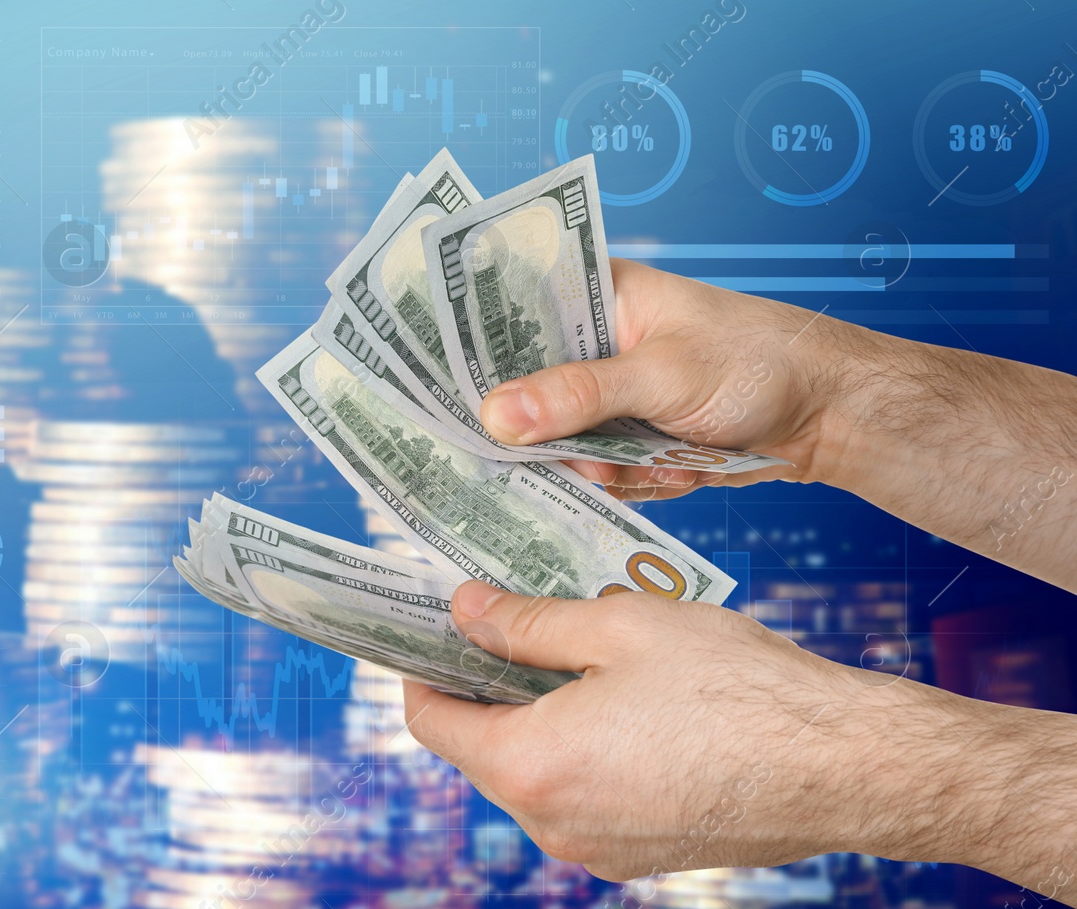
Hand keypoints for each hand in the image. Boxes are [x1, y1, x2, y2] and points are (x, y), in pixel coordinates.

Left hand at [402, 581, 1044, 883]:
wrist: (845, 764)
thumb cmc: (738, 687)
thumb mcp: (618, 626)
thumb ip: (527, 623)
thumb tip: (465, 610)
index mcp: (531, 765)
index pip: (430, 721)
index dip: (422, 667)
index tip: (434, 628)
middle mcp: (553, 824)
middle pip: (477, 752)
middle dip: (481, 690)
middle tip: (505, 626)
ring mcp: (598, 850)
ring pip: (530, 777)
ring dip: (533, 721)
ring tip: (573, 657)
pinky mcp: (640, 856)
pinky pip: (581, 801)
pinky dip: (578, 755)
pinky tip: (618, 706)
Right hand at [478, 258, 871, 499]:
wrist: (828, 414)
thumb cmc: (755, 363)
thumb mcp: (661, 375)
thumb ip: (577, 396)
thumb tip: (495, 417)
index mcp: (595, 295)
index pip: (509, 315)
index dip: (477, 355)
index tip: (457, 397)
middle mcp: (595, 342)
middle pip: (526, 392)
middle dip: (556, 435)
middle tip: (591, 452)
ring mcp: (613, 393)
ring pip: (562, 442)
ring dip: (608, 465)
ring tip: (665, 457)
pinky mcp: (632, 435)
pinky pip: (600, 469)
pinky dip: (636, 480)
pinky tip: (681, 467)